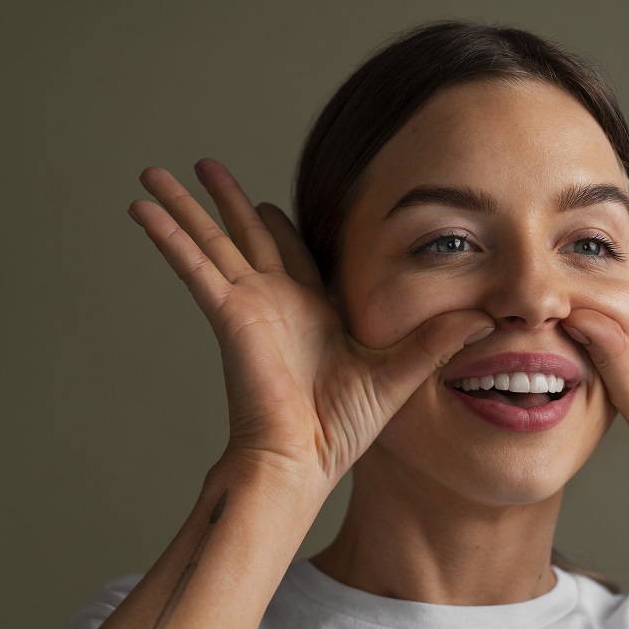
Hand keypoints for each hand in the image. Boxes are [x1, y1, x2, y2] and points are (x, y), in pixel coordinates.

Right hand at [128, 161, 492, 491]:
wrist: (304, 461)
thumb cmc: (344, 429)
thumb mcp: (400, 371)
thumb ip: (438, 339)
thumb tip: (488, 317)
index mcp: (310, 311)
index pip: (290, 254)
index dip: (278, 225)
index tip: (265, 201)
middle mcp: (273, 301)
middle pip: (243, 234)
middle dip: (224, 200)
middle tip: (205, 167)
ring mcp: (246, 304)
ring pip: (209, 240)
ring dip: (182, 205)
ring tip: (154, 172)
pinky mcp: (227, 313)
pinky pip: (192, 264)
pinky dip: (167, 235)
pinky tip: (141, 208)